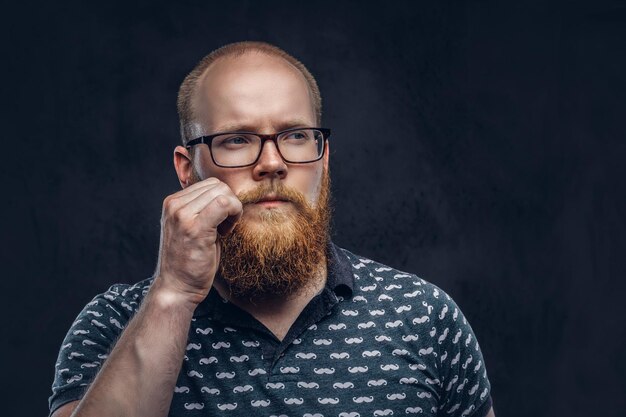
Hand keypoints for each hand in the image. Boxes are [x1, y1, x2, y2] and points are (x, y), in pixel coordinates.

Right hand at [153, 177, 242, 304]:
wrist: (177, 287)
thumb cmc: (189, 259)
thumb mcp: (191, 226)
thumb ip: (202, 208)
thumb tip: (226, 192)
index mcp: (172, 202)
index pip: (209, 183)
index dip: (222, 200)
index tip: (220, 221)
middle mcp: (174, 205)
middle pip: (218, 185)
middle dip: (229, 204)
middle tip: (225, 227)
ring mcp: (182, 215)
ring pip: (223, 193)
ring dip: (232, 210)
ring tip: (223, 230)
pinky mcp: (195, 227)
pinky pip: (225, 204)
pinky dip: (234, 215)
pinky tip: (226, 233)